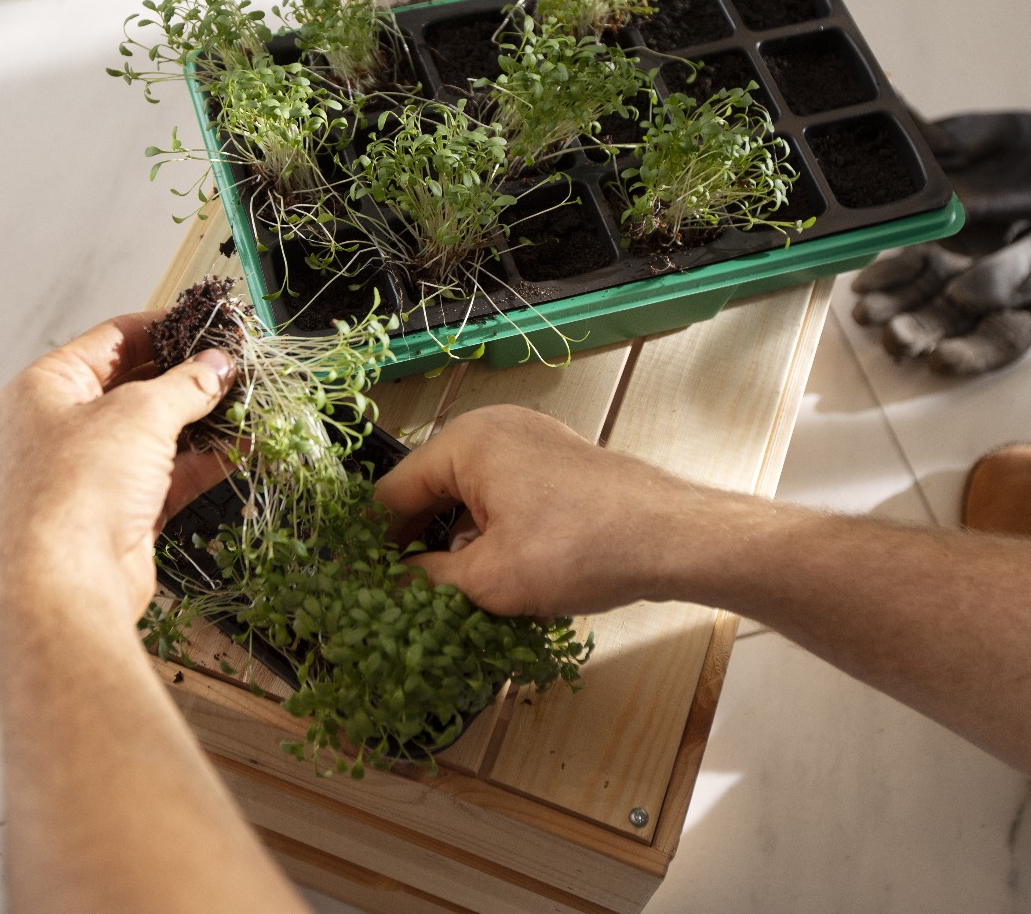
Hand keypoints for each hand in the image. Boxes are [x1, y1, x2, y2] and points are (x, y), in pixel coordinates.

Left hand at [0, 312, 234, 627]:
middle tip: (237, 365)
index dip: (166, 327)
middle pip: (137, 385)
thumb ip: (186, 384)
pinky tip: (243, 445)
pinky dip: (205, 460)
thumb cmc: (78, 485)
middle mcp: (64, 426)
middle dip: (190, 376)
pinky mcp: (121, 511)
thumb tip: (217, 366)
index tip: (211, 323)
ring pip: (158, 432)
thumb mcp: (140, 413)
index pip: (113, 339)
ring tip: (249, 400)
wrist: (68, 582)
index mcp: (48, 387)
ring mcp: (93, 471)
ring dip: (203, 418)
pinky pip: (170, 474)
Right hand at [373, 405, 711, 617]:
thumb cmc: (581, 548)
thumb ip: (426, 581)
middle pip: (430, 491)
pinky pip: (502, 498)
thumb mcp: (489, 578)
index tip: (359, 586)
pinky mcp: (557, 467)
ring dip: (454, 544)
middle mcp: (494, 431)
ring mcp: (529, 444)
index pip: (393, 492)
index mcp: (467, 441)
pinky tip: (494, 579)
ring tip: (445, 597)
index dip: (372, 543)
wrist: (672, 538)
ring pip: (467, 498)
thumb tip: (387, 590)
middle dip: (415, 544)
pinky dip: (489, 535)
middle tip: (399, 598)